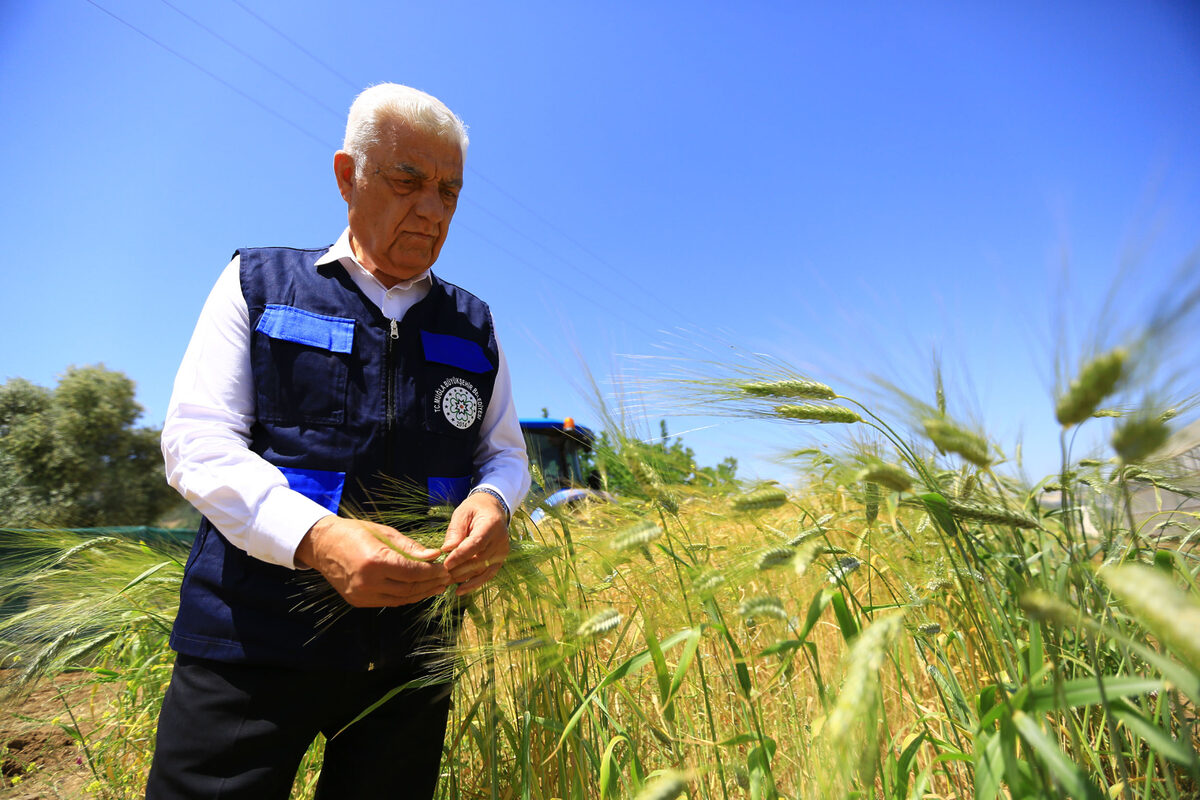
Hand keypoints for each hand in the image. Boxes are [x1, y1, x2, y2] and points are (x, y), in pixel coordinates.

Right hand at [295, 515, 449, 606]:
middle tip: (446, 578)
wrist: (322, 545)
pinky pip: (389, 601)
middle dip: (430, 583)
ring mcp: (361, 595)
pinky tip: (418, 590)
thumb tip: (434, 555)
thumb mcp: (384, 533)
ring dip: (421, 593)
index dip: (432, 572)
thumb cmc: (354, 532)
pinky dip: (405, 597)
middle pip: (409, 588)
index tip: (445, 568)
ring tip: (436, 586)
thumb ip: (410, 548)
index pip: (412, 572)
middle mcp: (367, 582)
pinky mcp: (358, 601)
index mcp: (374, 562)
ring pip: (401, 599)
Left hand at [441, 491, 509, 595]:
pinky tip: (460, 590)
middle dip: (459, 570)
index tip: (446, 564)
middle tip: (441, 576)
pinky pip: (488, 575)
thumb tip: (446, 549)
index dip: (461, 556)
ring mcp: (502, 552)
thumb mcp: (462, 513)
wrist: (493, 509)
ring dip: (464, 578)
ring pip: (482, 570)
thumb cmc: (474, 509)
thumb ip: (455, 530)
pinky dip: (474, 583)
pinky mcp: (500, 560)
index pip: (476, 544)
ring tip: (446, 583)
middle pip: (479, 560)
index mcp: (492, 525)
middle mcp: (500, 540)